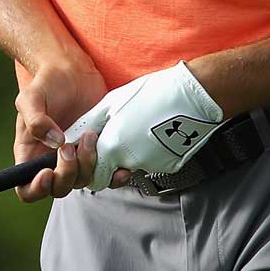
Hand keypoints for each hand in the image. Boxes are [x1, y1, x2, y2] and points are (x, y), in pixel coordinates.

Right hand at [13, 62, 106, 201]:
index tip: (47, 172)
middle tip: (69, 147)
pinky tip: (119, 167)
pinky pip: (106, 177)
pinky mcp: (98, 153)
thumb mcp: (30, 97)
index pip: (27, 188)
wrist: (73, 71)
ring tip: (89, 137)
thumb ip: (35, 119)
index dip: (36, 188)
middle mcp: (52, 161)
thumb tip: (54, 142)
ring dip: (88, 165)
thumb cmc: (47, 83)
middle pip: (58, 189)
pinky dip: (114, 177)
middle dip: (67, 172)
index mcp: (31, 154)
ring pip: (83, 182)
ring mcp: (77, 158)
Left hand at [68, 61, 224, 192]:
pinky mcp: (169, 166)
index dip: (92, 165)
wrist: (194, 97)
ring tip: (142, 126)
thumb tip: (75, 133)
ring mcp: (152, 166)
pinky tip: (156, 130)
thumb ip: (91, 123)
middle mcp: (131, 162)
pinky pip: (152, 162)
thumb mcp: (112, 102)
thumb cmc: (154, 93)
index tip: (95, 149)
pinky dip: (151, 150)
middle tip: (118, 136)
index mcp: (113, 147)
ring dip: (133, 151)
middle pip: (113, 172)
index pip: (93, 177)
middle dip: (111, 160)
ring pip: (134, 165)